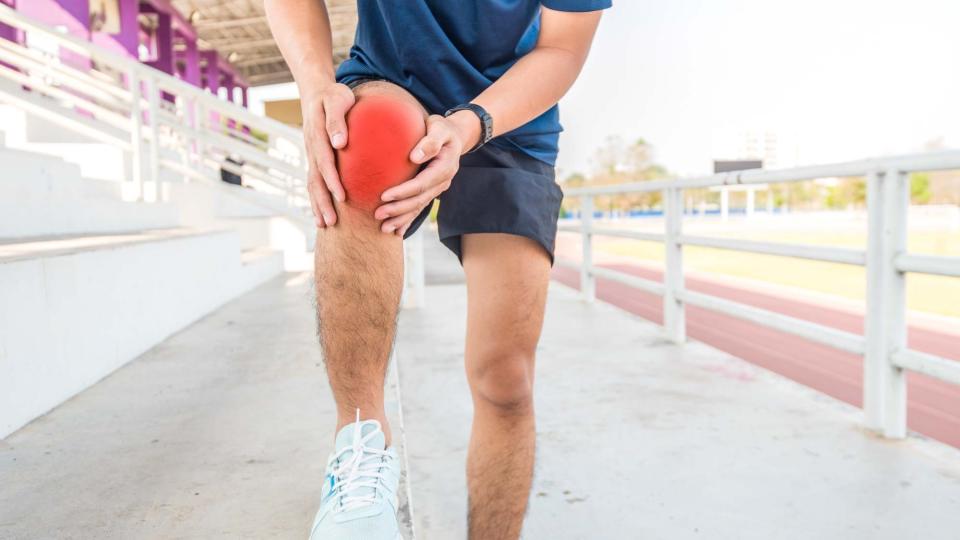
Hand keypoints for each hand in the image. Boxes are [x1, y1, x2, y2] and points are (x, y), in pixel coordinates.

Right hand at [300, 82, 354, 227]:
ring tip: (324, 224)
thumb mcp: (338, 100)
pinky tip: (321, 213)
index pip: (325, 161)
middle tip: (331, 222)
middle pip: (315, 179)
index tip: (341, 196)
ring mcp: (310, 154)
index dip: (332, 180)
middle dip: (323, 201)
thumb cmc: (333, 95)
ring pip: (312, 183)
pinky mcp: (313, 158)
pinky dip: (315, 198)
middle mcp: (311, 148)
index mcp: (317, 135)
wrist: (316, 91)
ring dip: (317, 204)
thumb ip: (337, 120)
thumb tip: (339, 143)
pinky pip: (313, 181)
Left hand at [375, 110, 480, 235]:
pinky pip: (420, 207)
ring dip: (401, 219)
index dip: (403, 191)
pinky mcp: (432, 191)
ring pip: (419, 207)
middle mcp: (443, 181)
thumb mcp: (439, 127)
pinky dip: (408, 220)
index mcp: (444, 166)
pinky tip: (397, 231)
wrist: (455, 135)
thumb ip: (430, 141)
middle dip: (398, 210)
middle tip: (377, 215)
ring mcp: (438, 188)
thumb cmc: (442, 128)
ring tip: (383, 228)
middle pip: (419, 199)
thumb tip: (415, 157)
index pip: (421, 183)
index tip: (384, 196)